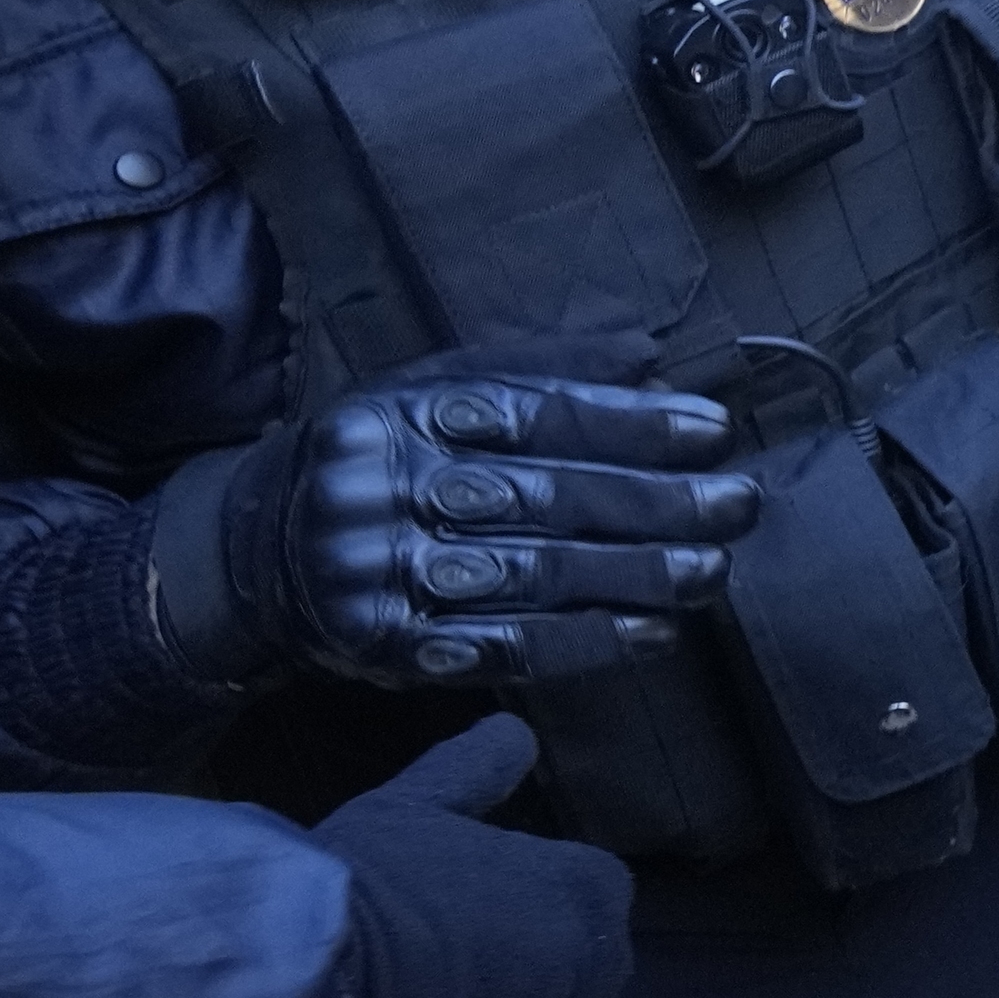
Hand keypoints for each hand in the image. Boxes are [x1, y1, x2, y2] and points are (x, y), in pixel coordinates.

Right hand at [156, 376, 756, 690]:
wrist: (258, 551)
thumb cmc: (382, 457)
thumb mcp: (433, 390)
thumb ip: (539, 368)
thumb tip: (651, 351)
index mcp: (398, 413)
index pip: (531, 413)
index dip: (629, 423)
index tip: (713, 430)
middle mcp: (380, 488)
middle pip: (541, 496)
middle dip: (655, 504)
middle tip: (740, 506)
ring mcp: (376, 571)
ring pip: (531, 575)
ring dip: (636, 577)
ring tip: (714, 571)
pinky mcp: (384, 643)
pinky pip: (503, 646)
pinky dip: (588, 641)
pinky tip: (654, 632)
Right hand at [311, 715, 639, 997]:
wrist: (320, 994)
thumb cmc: (368, 887)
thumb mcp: (414, 809)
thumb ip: (474, 769)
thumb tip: (514, 728)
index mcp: (590, 885)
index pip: (576, 891)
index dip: (509, 901)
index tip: (450, 909)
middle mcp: (604, 961)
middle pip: (572, 961)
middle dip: (518, 962)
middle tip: (432, 964)